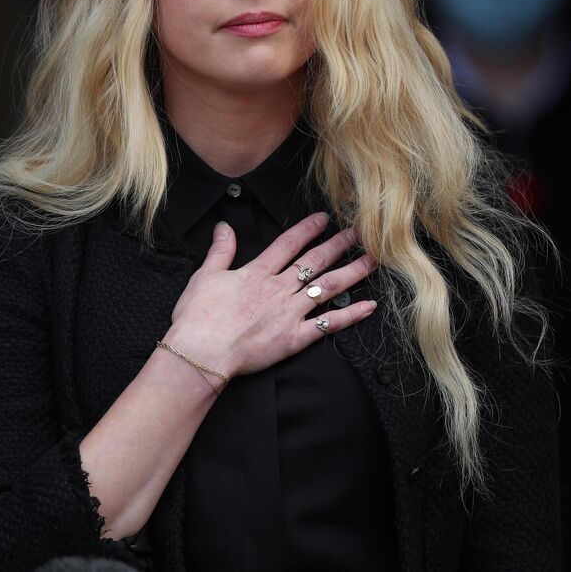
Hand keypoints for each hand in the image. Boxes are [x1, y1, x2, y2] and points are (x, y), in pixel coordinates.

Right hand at [163, 211, 377, 378]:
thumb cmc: (198, 317)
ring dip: (352, 272)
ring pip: (327, 287)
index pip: (289, 244)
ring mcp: (289, 313)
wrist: (201, 352)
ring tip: (371, 261)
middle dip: (338, 244)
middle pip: (314, 261)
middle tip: (359, 232)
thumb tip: (225, 227)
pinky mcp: (294, 338)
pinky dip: (350, 315)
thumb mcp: (205, 276)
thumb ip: (220, 250)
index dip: (308, 229)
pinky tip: (368, 306)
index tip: (324, 219)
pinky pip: (328, 325)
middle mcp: (278, 289)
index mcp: (257, 273)